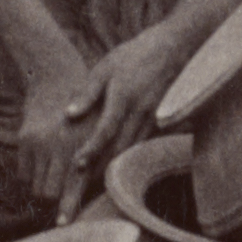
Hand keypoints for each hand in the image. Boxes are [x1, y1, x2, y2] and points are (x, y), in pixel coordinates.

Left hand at [52, 4, 206, 194]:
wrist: (174, 49)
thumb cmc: (135, 55)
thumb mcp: (105, 67)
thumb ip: (88, 92)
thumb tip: (68, 115)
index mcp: (124, 98)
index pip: (106, 129)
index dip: (92, 149)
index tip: (76, 165)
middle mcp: (139, 113)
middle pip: (117, 151)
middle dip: (97, 173)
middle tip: (80, 188)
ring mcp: (151, 120)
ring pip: (128, 154)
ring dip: (110, 173)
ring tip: (88, 193)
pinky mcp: (156, 124)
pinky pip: (138, 149)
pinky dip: (123, 163)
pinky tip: (109, 175)